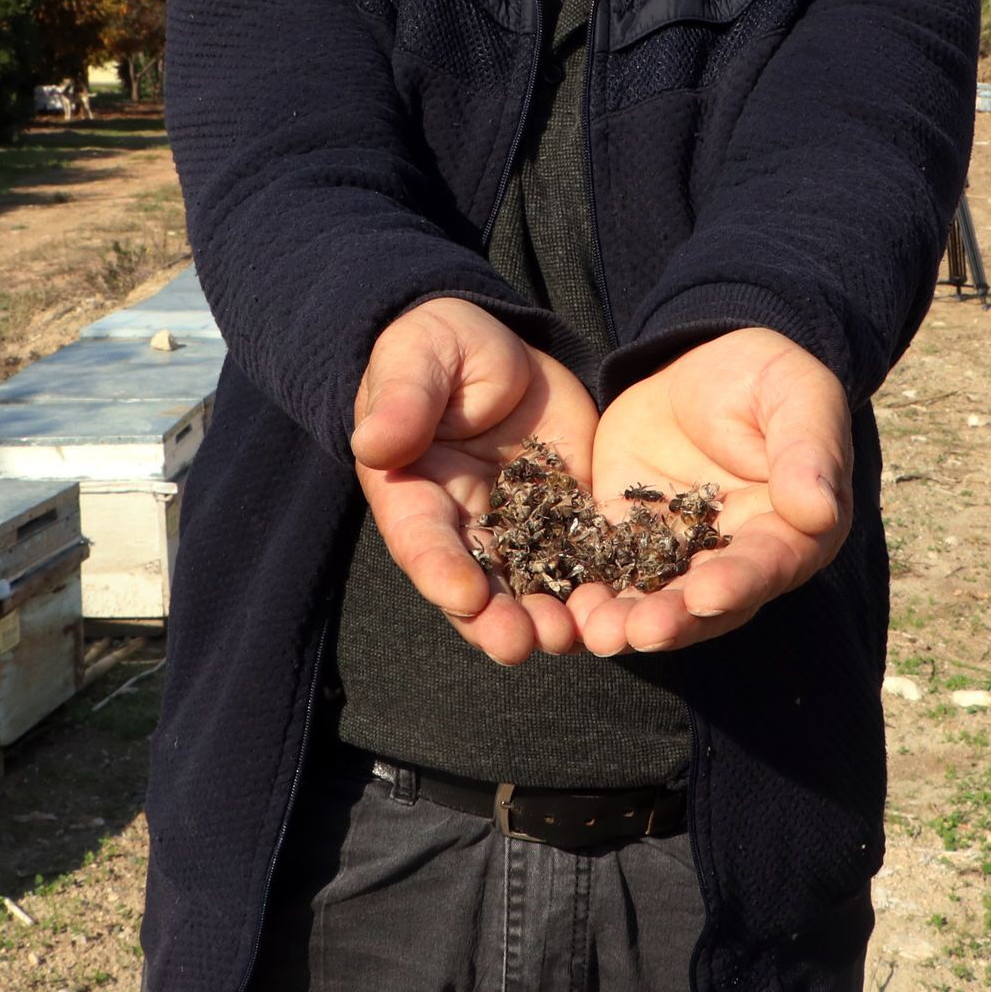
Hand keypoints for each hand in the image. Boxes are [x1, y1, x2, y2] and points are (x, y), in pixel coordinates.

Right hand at [351, 298, 597, 663]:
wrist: (497, 347)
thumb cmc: (438, 348)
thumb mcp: (417, 359)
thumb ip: (403, 400)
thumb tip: (372, 443)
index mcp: (413, 493)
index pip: (422, 541)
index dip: (441, 571)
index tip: (464, 597)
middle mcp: (461, 527)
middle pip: (474, 585)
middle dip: (495, 620)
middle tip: (520, 644)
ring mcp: (515, 529)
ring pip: (527, 588)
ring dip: (545, 620)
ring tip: (571, 639)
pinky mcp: (564, 519)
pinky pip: (579, 561)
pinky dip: (594, 591)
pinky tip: (617, 612)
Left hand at [572, 329, 850, 653]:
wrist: (700, 360)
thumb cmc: (765, 377)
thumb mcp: (796, 396)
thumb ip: (808, 450)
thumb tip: (821, 511)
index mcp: (792, 530)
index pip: (768, 565)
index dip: (739, 583)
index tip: (706, 596)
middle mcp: (737, 557)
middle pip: (708, 602)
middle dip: (673, 620)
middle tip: (638, 633)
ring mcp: (680, 553)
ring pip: (657, 601)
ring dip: (628, 623)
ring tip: (596, 632)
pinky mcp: (630, 538)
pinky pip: (609, 574)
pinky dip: (589, 596)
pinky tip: (565, 609)